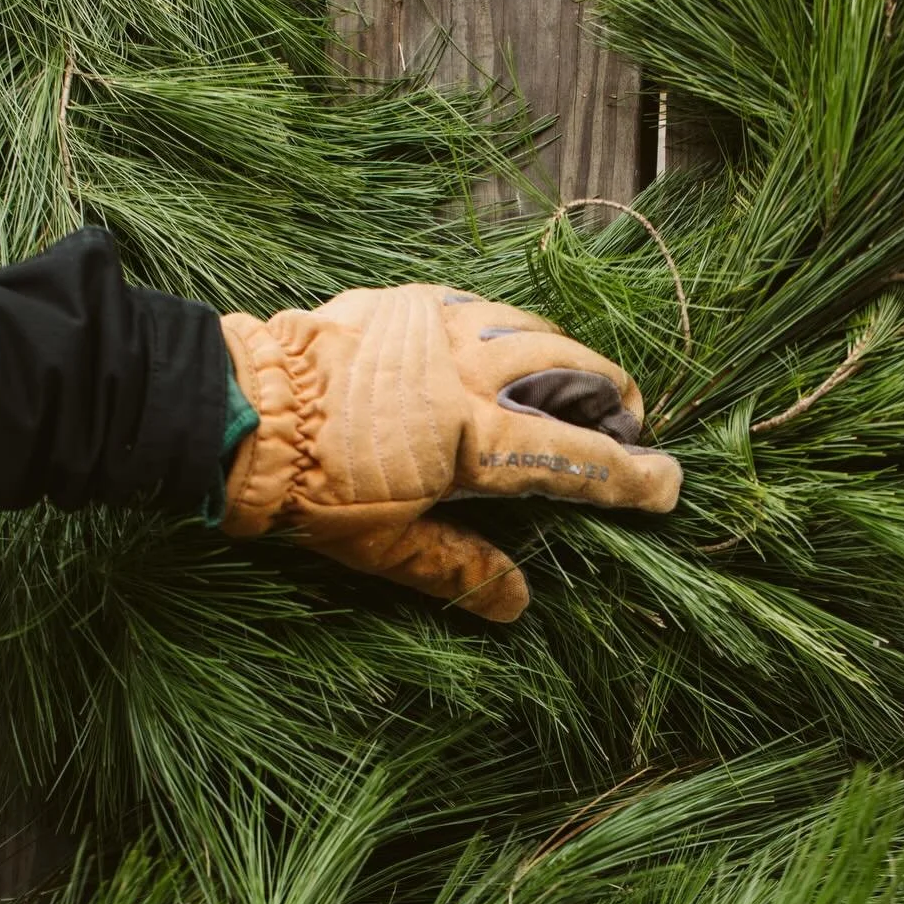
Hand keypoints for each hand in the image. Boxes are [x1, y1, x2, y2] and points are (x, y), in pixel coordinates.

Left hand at [219, 284, 681, 621]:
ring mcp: (439, 323)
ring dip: (568, 361)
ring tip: (577, 392)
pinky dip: (513, 335)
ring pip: (535, 329)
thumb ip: (458, 569)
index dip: (628, 476)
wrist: (235, 410)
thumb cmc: (303, 486)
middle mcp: (466, 367)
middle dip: (613, 400)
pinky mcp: (409, 301)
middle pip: (573, 372)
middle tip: (626, 432)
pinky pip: (485, 310)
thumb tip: (516, 602)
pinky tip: (505, 360)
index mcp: (468, 435)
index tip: (669, 485)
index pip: (573, 457)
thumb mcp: (383, 546)